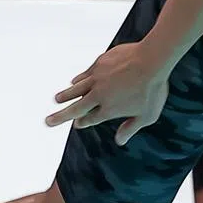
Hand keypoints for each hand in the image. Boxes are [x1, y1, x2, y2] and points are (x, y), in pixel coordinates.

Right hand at [45, 42, 167, 145]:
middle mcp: (99, 95)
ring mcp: (97, 78)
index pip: (90, 119)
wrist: (152, 60)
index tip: (77, 125)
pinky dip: (78, 80)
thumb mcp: (147, 116)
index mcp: (109, 109)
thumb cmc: (153, 90)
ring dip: (65, 95)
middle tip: (48, 121)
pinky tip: (74, 81)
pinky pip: (85, 74)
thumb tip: (119, 141)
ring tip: (57, 99)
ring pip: (76, 89)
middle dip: (61, 116)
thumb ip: (130, 128)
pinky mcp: (99, 63)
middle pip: (75, 108)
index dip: (83, 123)